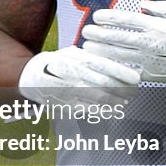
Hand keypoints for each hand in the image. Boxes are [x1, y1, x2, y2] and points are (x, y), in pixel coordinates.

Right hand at [19, 45, 140, 104]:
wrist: (28, 77)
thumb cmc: (57, 64)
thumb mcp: (72, 54)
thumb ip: (92, 58)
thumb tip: (120, 64)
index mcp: (71, 57)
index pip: (100, 64)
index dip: (120, 71)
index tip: (136, 78)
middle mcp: (66, 72)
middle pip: (100, 81)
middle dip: (121, 88)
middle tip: (135, 92)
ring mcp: (63, 89)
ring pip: (94, 96)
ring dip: (114, 100)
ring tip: (126, 101)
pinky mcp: (61, 104)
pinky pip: (85, 109)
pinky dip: (102, 111)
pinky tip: (112, 111)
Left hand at [81, 0, 165, 87]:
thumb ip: (160, 7)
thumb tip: (142, 4)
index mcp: (158, 25)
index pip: (127, 20)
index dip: (109, 17)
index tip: (96, 16)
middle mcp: (152, 42)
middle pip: (118, 38)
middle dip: (99, 34)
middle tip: (85, 32)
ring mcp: (151, 60)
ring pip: (119, 56)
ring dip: (101, 51)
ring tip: (88, 48)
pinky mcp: (153, 75)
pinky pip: (129, 71)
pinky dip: (115, 68)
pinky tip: (103, 66)